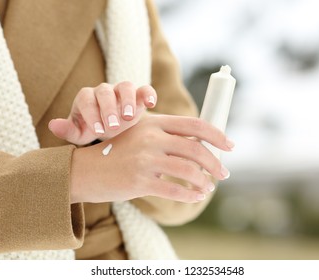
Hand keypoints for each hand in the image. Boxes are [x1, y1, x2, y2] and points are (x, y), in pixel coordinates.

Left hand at [48, 81, 156, 144]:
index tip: (98, 131)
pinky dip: (148, 94)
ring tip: (128, 116)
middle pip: (105, 92)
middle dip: (108, 108)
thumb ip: (68, 130)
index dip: (91, 114)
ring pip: (125, 86)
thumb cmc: (94, 129)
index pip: (86, 100)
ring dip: (127, 99)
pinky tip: (151, 104)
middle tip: (113, 126)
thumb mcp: (81, 133)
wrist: (113, 127)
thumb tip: (53, 125)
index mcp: (87, 98)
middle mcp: (104, 91)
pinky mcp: (138, 95)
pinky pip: (144, 89)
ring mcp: (122, 91)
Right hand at [70, 115, 233, 203]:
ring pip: (189, 171)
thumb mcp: (141, 134)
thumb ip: (168, 135)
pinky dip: (191, 195)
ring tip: (209, 187)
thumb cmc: (118, 151)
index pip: (194, 125)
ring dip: (205, 181)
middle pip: (196, 149)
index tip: (230, 145)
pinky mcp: (140, 181)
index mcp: (154, 122)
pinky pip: (175, 190)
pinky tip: (196, 197)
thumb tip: (201, 145)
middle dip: (215, 163)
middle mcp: (151, 138)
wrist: (88, 169)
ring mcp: (145, 160)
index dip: (217, 135)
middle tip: (223, 173)